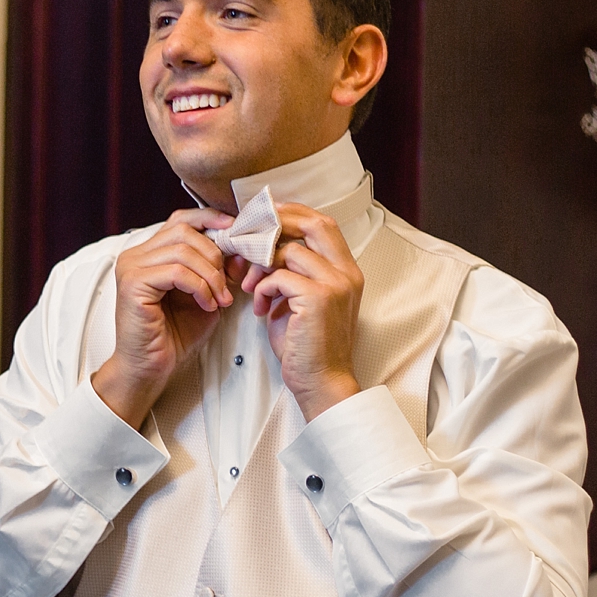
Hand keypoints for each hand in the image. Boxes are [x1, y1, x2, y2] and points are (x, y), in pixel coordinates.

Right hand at [91, 208, 246, 427]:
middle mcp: (136, 255)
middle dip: (215, 254)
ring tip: (219, 299)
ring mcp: (131, 267)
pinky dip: (199, 288)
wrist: (150, 369)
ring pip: (183, 250)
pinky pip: (177, 272)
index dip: (209, 220)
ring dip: (211, 275)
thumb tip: (240, 248)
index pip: (181, 220)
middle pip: (184, 231)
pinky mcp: (133, 284)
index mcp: (150, 253)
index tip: (236, 232)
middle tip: (228, 283)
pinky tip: (207, 305)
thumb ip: (218, 272)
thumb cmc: (174, 335)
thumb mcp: (205, 296)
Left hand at [241, 203, 362, 420]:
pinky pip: (278, 277)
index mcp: (347, 271)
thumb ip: (293, 271)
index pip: (324, 223)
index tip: (266, 218)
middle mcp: (346, 273)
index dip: (293, 214)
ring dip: (260, 266)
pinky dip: (261, 289)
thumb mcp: (302, 300)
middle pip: (313, 224)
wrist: (320, 382)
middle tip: (250, 237)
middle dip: (277, 225)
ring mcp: (335, 284)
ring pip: (289, 251)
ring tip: (249, 287)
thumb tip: (263, 247)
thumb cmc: (306, 345)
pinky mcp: (317, 299)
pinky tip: (258, 309)